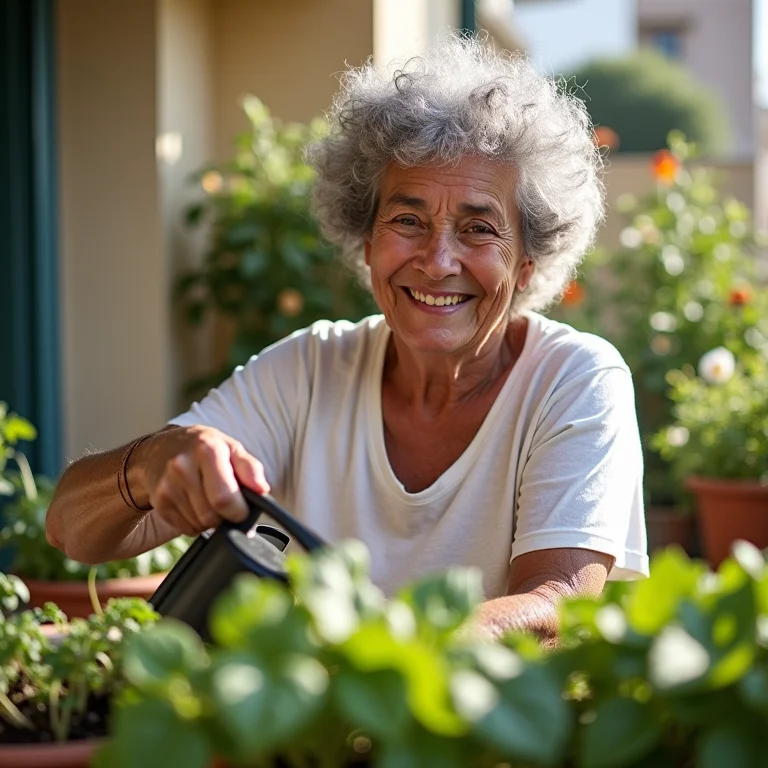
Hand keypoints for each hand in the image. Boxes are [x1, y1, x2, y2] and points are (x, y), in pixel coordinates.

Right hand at [133, 426, 270, 535]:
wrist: (160, 449)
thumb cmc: (203, 449)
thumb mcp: (231, 448)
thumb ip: (250, 468)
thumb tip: (262, 489)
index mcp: (207, 449)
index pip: (224, 498)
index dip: (239, 511)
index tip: (242, 508)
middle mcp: (182, 466)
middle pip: (211, 516)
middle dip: (224, 516)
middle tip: (225, 502)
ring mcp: (167, 485)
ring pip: (200, 525)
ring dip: (210, 520)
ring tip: (208, 499)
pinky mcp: (159, 502)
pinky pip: (186, 529)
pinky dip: (195, 523)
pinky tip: (194, 504)